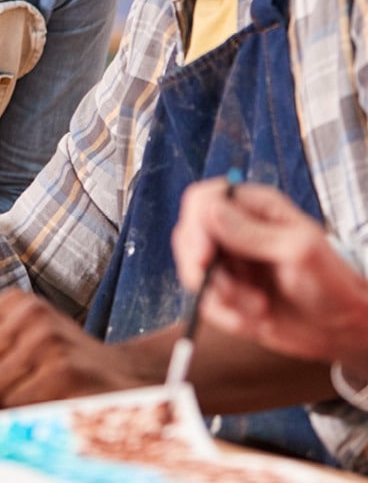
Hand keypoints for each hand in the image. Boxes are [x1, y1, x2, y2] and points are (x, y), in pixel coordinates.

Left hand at [0, 290, 149, 407]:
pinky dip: (26, 414)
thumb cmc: (61, 363)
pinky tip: (47, 403)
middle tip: (2, 399)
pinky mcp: (64, 370)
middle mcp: (29, 313)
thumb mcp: (23, 340)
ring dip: (4, 405)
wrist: (123, 376)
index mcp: (14, 301)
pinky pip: (17, 405)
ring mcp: (47, 339)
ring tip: (30, 397)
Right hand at [172, 180, 367, 372]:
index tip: (204, 257)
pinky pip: (204, 301)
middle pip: (188, 235)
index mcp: (253, 207)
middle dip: (204, 269)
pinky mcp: (226, 290)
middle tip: (230, 292)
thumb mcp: (297, 252)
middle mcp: (234, 229)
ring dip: (221, 296)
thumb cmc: (332, 284)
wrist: (343, 331)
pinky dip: (225, 316)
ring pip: (192, 271)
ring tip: (258, 308)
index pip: (203, 200)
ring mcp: (228, 260)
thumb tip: (210, 209)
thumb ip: (252, 232)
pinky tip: (254, 322)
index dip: (196, 225)